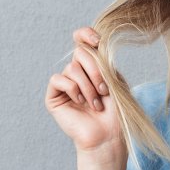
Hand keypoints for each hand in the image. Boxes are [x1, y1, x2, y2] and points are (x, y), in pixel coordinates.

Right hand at [44, 27, 126, 159]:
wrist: (108, 135)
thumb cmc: (115, 111)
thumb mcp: (114, 80)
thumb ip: (102, 61)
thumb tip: (90, 45)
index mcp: (92, 66)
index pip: (82, 40)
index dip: (86, 34)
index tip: (97, 41)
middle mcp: (77, 72)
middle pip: (80, 52)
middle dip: (95, 70)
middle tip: (104, 90)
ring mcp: (65, 84)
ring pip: (72, 68)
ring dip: (88, 86)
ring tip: (96, 103)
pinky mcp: (54, 97)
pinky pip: (58, 79)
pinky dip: (73, 89)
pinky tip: (81, 103)